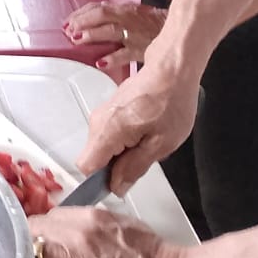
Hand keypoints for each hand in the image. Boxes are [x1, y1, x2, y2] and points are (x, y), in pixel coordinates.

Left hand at [64, 2, 167, 69]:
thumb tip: (93, 18)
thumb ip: (114, 15)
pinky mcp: (142, 49)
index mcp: (124, 10)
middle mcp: (127, 19)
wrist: (179, 32)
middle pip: (101, 15)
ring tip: (77, 41)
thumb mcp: (133, 13)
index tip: (68, 21)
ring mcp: (134, 34)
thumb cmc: (154, 24)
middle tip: (69, 31)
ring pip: (110, 31)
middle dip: (82, 22)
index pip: (98, 7)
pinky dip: (112, 58)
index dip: (81, 13)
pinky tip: (100, 62)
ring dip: (91, 35)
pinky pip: (125, 54)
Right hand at [78, 52, 200, 194]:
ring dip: (122, 152)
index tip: (120, 182)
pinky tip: (145, 131)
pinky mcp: (108, 111)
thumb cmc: (171, 103)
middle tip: (145, 157)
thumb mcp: (162, 143)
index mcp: (107, 131)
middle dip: (116, 166)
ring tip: (149, 141)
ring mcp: (101, 115)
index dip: (100, 179)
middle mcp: (97, 122)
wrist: (171, 70)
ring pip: (102, 147)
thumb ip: (135, 167)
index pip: (85, 166)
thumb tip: (117, 186)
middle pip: (95, 157)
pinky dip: (123, 140)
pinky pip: (108, 135)